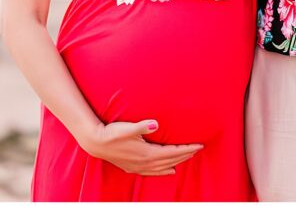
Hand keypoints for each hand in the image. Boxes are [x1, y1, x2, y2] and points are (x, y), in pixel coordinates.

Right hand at [81, 119, 202, 175]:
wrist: (96, 142)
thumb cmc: (112, 133)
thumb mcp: (128, 127)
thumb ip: (143, 126)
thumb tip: (156, 124)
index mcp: (147, 153)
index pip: (172, 152)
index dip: (186, 149)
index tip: (199, 145)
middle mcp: (145, 163)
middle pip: (170, 161)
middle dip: (185, 155)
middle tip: (197, 149)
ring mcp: (139, 167)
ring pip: (163, 168)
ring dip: (177, 163)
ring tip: (187, 158)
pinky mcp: (133, 168)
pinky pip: (153, 173)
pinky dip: (164, 172)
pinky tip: (169, 171)